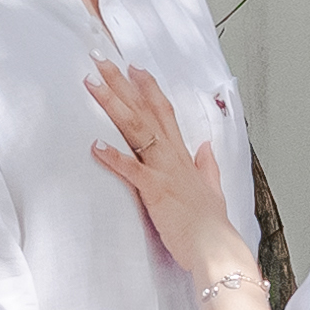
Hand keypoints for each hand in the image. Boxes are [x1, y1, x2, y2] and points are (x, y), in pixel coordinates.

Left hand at [85, 57, 242, 284]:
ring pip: (137, 130)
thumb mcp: (212, 189)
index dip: (148, 88)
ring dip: (113, 105)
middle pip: (145, 111)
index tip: (133, 68)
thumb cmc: (210, 226)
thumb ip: (207, 166)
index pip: (164, 112)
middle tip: (102, 60)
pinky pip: (132, 170)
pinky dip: (114, 157)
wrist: (216, 249)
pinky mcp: (156, 192)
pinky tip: (95, 144)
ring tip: (92, 84)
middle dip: (123, 84)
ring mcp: (164, 172)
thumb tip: (205, 146)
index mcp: (183, 156)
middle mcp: (173, 157)